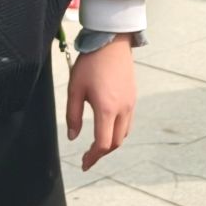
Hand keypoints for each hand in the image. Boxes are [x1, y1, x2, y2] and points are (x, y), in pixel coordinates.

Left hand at [66, 39, 135, 171]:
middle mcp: (122, 109)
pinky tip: (107, 127)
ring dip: (111, 143)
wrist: (112, 42)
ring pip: (124, 133)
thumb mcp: (75, 89)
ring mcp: (130, 104)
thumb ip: (73, 115)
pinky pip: (128, 122)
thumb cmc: (90, 64)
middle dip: (102, 152)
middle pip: (116, 142)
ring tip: (97, 144)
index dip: (93, 157)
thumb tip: (73, 136)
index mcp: (106, 109)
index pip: (103, 143)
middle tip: (88, 156)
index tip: (84, 163)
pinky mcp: (133, 97)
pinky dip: (118, 131)